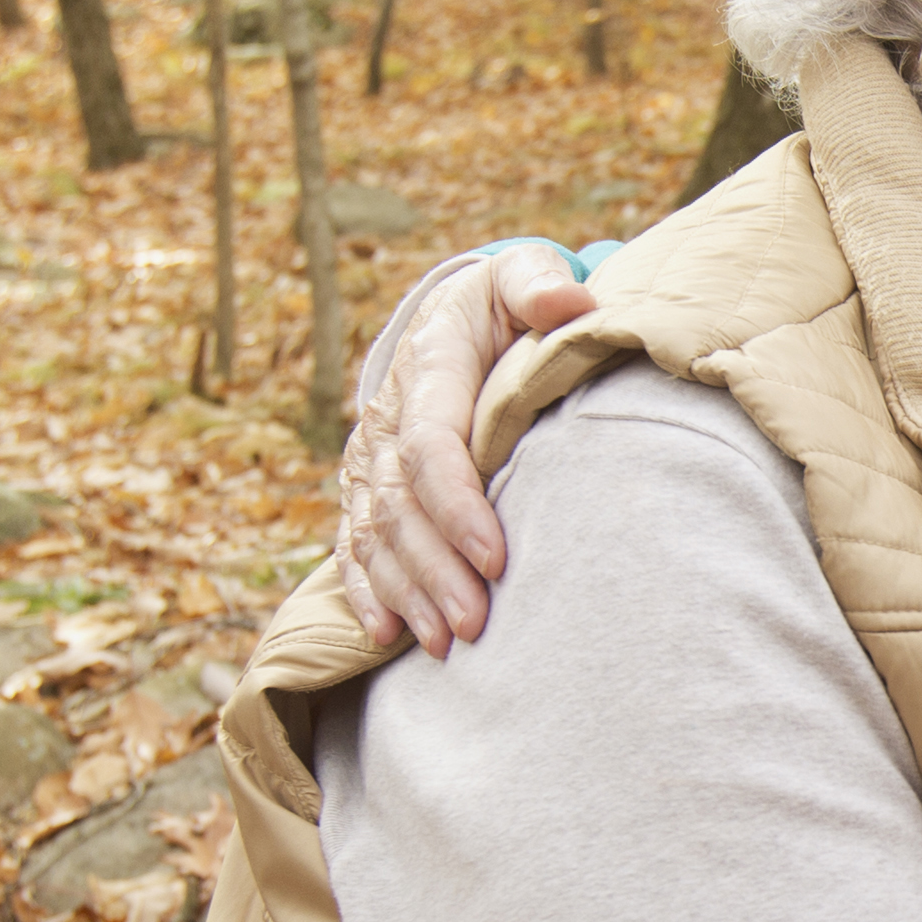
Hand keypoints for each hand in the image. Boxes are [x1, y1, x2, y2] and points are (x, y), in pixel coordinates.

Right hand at [336, 244, 598, 651]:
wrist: (455, 318)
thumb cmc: (505, 304)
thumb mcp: (521, 278)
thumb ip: (539, 282)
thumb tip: (567, 302)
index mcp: (428, 368)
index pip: (431, 446)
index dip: (458, 506)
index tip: (497, 557)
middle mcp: (386, 418)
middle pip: (399, 506)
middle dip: (435, 569)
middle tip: (477, 623)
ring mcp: (368, 459)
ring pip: (374, 535)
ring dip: (407, 593)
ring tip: (448, 643)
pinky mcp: (363, 489)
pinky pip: (353, 545)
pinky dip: (368, 592)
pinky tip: (389, 635)